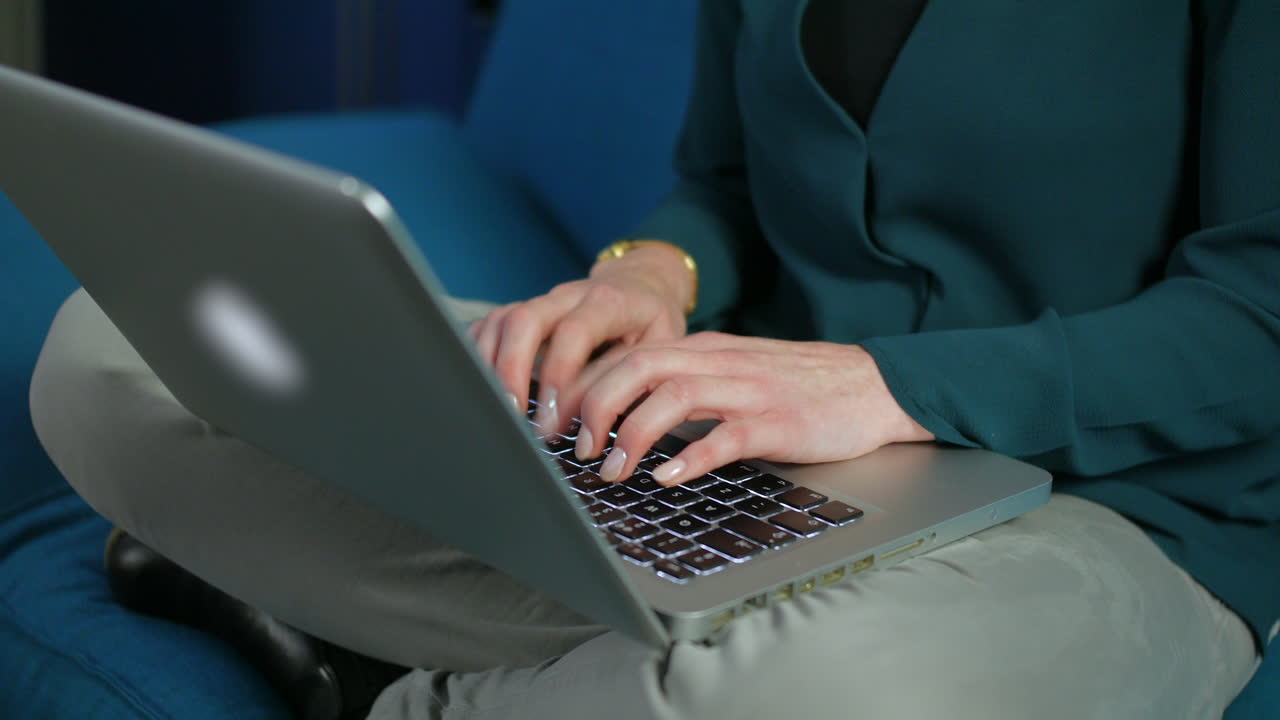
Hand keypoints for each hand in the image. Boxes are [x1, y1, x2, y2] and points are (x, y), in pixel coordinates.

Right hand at [468, 245, 693, 426]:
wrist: (642, 284)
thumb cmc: (651, 325)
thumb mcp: (656, 349)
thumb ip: (623, 379)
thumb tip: (590, 423)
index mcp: (610, 301)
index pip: (575, 331)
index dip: (559, 373)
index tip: (553, 416)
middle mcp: (570, 295)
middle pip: (525, 318)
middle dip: (512, 369)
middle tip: (515, 413)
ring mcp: (543, 300)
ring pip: (503, 320)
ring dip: (492, 366)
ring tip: (498, 407)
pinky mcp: (525, 310)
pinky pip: (491, 325)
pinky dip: (481, 354)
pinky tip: (484, 385)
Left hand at [565, 332, 934, 484]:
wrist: (874, 386)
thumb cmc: (798, 386)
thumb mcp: (733, 374)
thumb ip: (686, 386)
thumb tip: (626, 416)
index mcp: (704, 350)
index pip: (628, 355)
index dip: (587, 387)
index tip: (562, 424)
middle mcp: (720, 362)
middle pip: (638, 367)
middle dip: (596, 407)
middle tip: (578, 449)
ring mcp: (749, 390)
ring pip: (673, 394)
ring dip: (632, 434)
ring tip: (612, 470)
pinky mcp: (778, 422)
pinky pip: (725, 436)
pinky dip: (690, 457)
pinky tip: (668, 478)